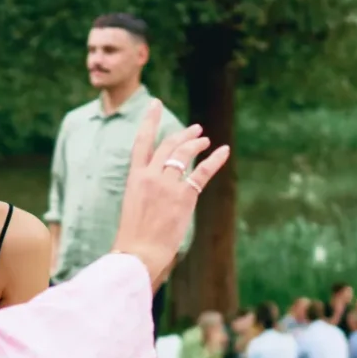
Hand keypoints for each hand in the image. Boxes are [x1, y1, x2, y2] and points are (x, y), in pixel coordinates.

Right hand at [112, 104, 229, 287]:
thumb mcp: (133, 207)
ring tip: (204, 139)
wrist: (138, 253)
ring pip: (184, 154)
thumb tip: (156, 188)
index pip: (142, 142)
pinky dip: (215, 160)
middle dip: (183, 134)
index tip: (156, 104)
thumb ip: (145, 192)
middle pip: (168, 145)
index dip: (150, 121)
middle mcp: (150, 176)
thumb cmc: (133, 238)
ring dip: (196, 143)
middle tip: (195, 129)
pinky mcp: (184, 196)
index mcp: (134, 179)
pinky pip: (202, 172)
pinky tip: (223, 151)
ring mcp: (167, 185)